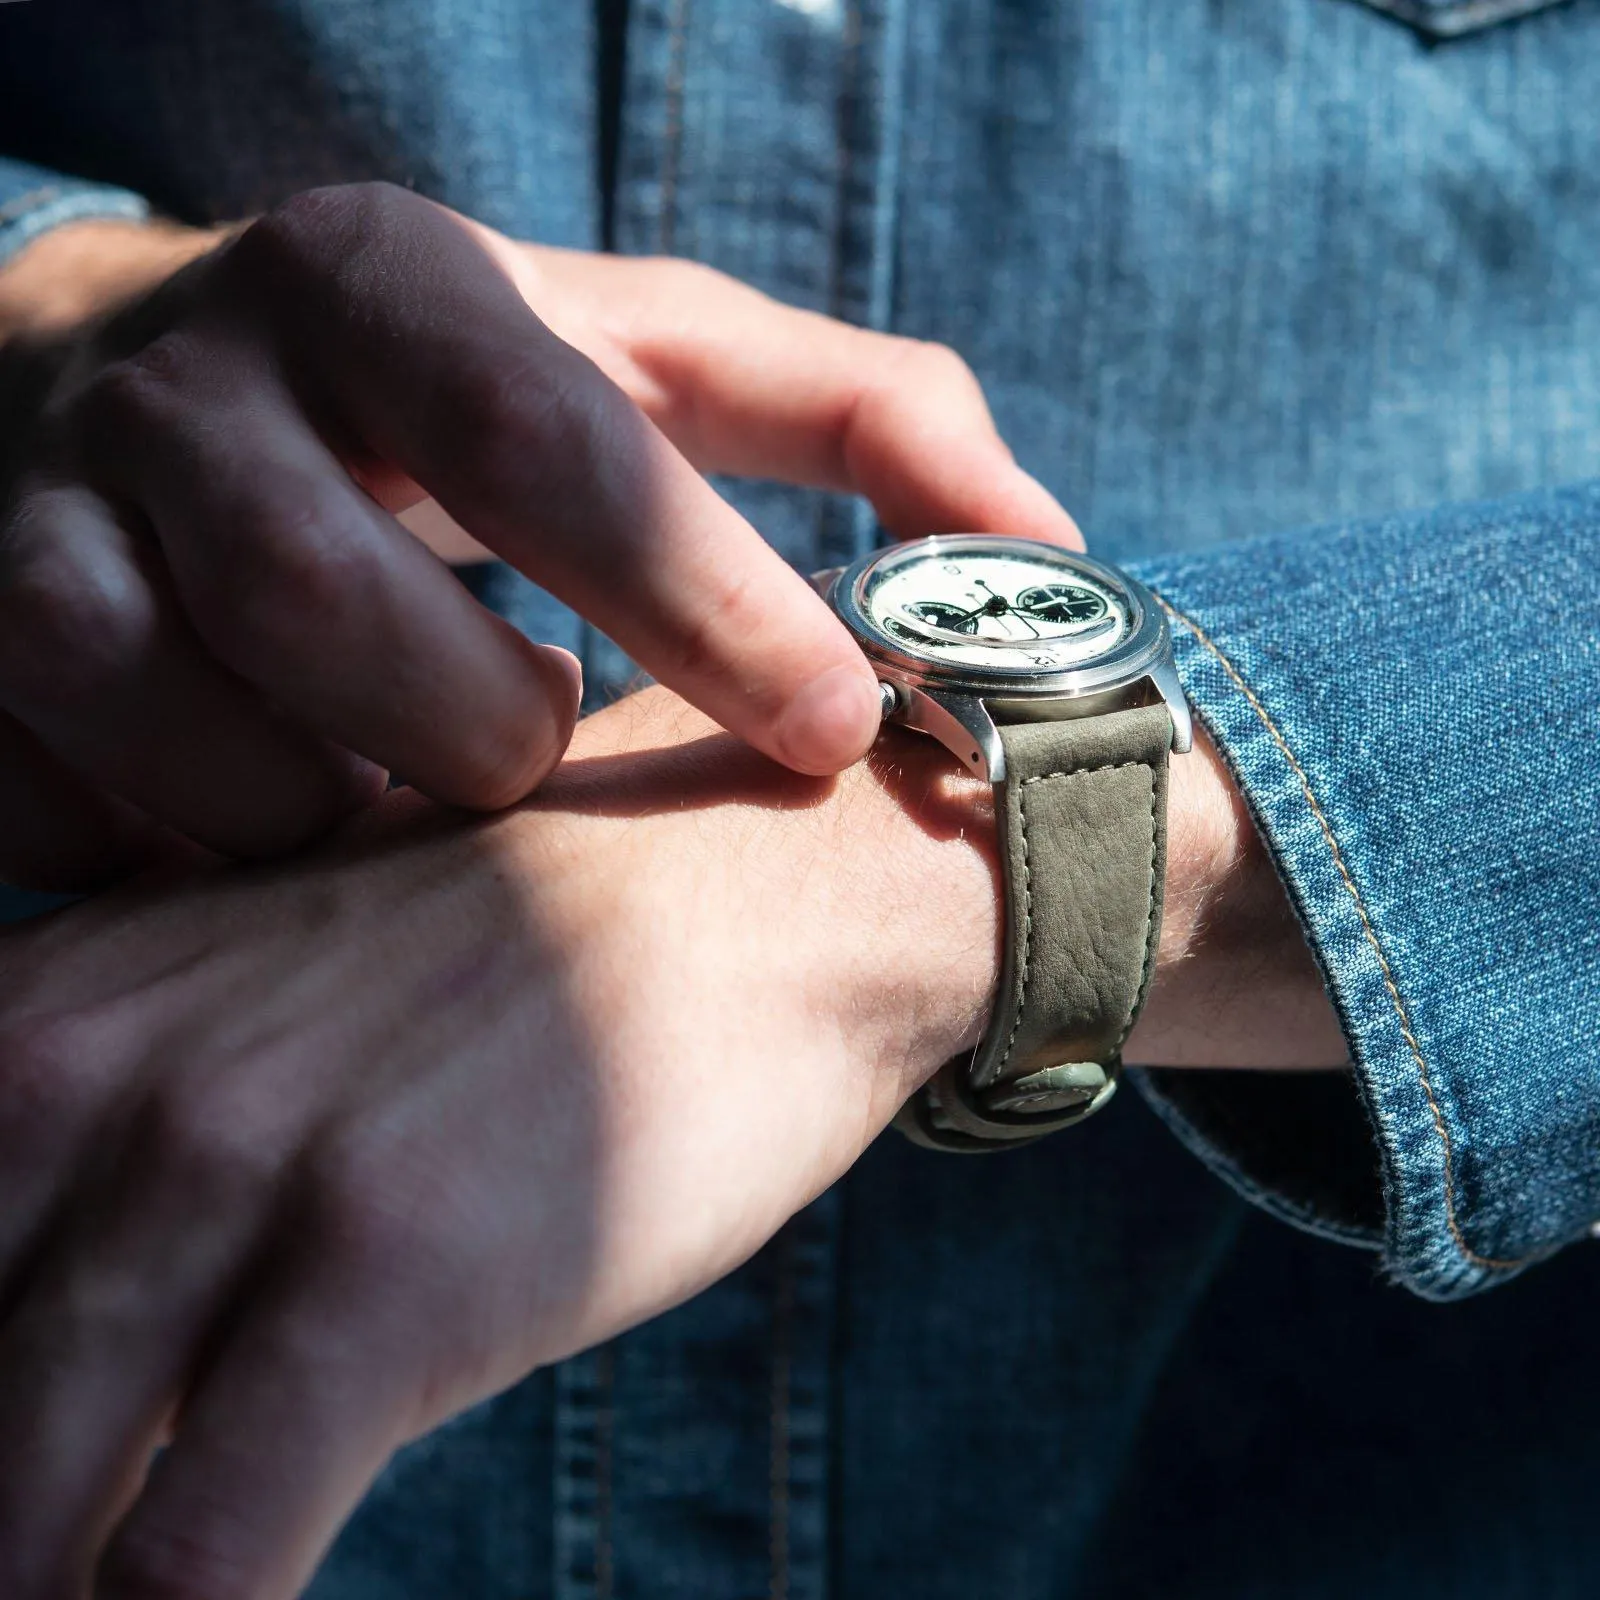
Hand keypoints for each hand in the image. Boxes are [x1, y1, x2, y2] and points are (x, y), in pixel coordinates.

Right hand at [0, 186, 1078, 890]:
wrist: (119, 382)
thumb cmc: (444, 394)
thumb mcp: (642, 360)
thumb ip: (856, 421)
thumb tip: (1051, 546)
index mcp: (389, 283)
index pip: (558, 448)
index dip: (704, 605)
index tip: (831, 735)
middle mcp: (194, 379)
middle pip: (345, 616)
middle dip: (478, 736)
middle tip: (529, 749)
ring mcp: (43, 520)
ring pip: (210, 747)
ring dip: (343, 813)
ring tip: (400, 786)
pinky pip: (91, 828)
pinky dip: (208, 856)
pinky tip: (266, 816)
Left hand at [0, 684, 1341, 1596]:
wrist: (751, 896)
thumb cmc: (514, 979)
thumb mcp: (244, 1024)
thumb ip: (99, 1171)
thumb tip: (48, 1398)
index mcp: (28, 1019)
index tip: (51, 1489)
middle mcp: (77, 1072)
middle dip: (14, 1524)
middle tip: (91, 1544)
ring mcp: (231, 1162)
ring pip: (19, 1523)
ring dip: (64, 1596)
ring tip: (158, 1587)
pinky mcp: (380, 1270)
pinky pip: (191, 1570)